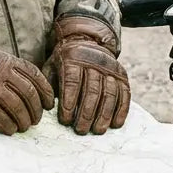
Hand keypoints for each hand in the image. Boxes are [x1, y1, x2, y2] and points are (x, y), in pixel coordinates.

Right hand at [0, 39, 54, 134]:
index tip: (48, 105)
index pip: (34, 75)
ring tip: (24, 127)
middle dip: (35, 110)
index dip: (45, 92)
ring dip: (23, 120)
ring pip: (16, 106)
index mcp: (5, 59)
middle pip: (28, 93)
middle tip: (35, 120)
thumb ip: (9, 68)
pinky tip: (10, 130)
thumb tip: (31, 87)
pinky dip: (7, 126)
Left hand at [43, 15, 130, 134]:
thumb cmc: (65, 61)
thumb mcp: (53, 65)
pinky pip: (124, 94)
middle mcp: (94, 62)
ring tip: (97, 131)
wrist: (87, 42)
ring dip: (104, 115)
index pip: (72, 82)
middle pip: (92, 90)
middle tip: (80, 130)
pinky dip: (121, 110)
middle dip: (86, 113)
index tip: (65, 121)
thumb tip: (48, 106)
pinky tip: (115, 124)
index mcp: (73, 58)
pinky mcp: (122, 76)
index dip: (69, 102)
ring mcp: (111, 69)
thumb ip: (49, 83)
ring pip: (109, 94)